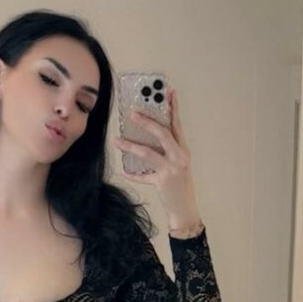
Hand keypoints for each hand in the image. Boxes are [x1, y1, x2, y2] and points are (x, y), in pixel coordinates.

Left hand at [113, 87, 200, 226]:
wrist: (185, 209)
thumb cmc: (180, 185)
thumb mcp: (178, 164)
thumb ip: (168, 150)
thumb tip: (149, 136)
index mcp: (184, 150)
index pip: (177, 125)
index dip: (173, 108)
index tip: (168, 92)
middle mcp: (179, 157)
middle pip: (162, 134)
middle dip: (147, 123)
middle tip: (132, 114)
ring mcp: (171, 170)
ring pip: (148, 153)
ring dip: (130, 146)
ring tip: (117, 141)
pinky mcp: (162, 183)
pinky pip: (143, 176)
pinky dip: (132, 174)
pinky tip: (123, 172)